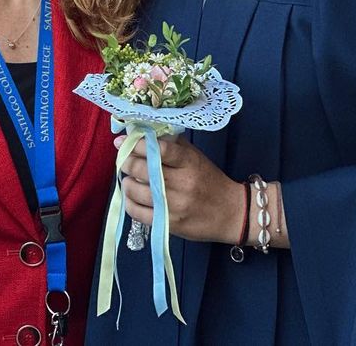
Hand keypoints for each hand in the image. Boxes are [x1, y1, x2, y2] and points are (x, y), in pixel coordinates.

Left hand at [117, 134, 243, 242]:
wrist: (232, 214)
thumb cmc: (210, 181)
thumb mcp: (195, 157)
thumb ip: (171, 144)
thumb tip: (141, 132)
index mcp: (188, 163)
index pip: (158, 149)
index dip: (136, 144)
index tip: (123, 141)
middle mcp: (181, 184)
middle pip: (140, 169)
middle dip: (126, 162)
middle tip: (125, 160)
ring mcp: (174, 206)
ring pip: (134, 190)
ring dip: (127, 182)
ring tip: (131, 179)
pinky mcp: (168, 224)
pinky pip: (136, 212)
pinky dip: (129, 202)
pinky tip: (133, 196)